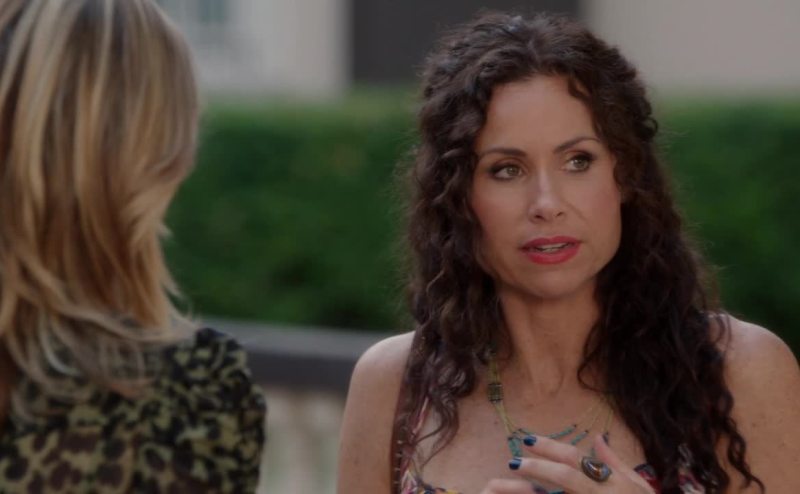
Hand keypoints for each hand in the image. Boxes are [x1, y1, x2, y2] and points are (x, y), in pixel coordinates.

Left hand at [479, 434, 654, 493]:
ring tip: (505, 485)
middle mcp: (600, 493)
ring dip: (530, 492)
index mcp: (611, 481)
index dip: (550, 448)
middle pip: (565, 476)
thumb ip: (615, 462)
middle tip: (513, 461)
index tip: (527, 441)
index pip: (575, 459)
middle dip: (537, 467)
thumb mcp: (637, 486)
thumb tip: (597, 438)